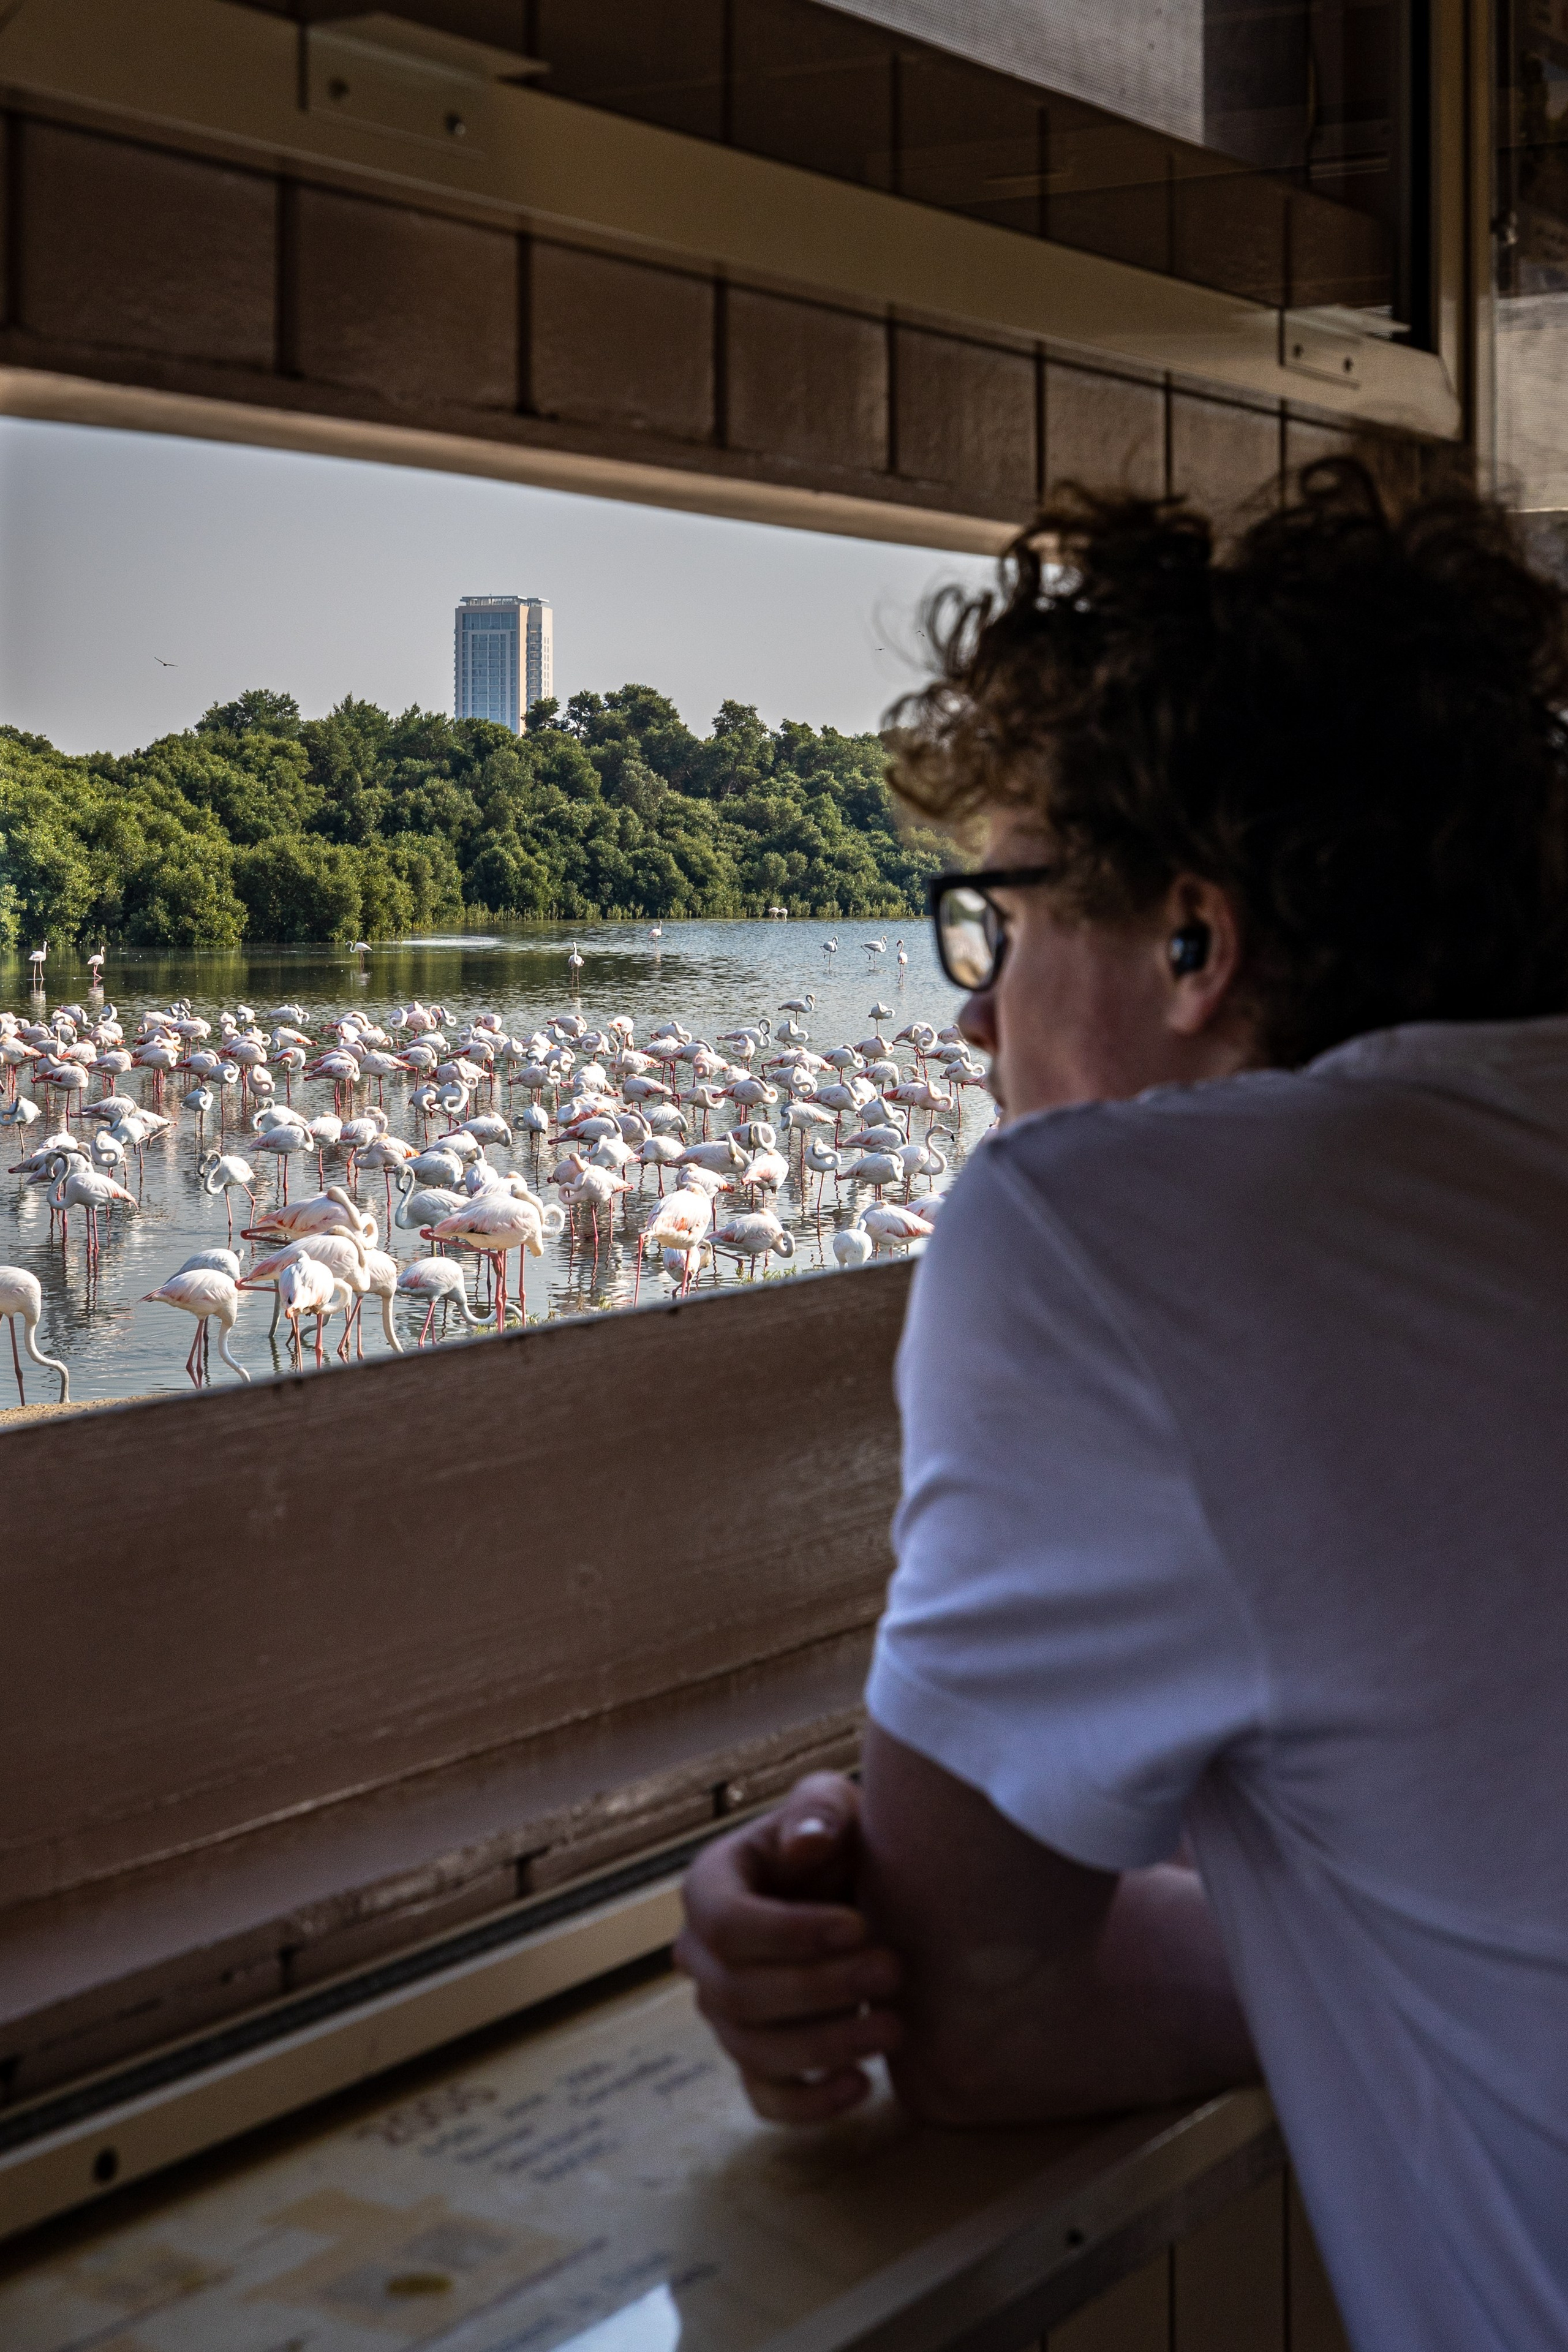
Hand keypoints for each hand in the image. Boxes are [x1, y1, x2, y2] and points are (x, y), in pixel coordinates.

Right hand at [675, 1771, 903, 2123]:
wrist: (859, 1888)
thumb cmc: (839, 1840)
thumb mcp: (832, 1804)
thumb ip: (819, 1809)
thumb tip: (805, 1845)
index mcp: (709, 1887)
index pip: (725, 1923)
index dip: (789, 1933)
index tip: (858, 1925)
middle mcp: (701, 1956)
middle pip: (737, 1993)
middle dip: (819, 1989)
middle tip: (893, 1971)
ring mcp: (725, 2014)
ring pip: (752, 2050)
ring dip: (826, 2045)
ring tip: (895, 2027)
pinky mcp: (758, 2058)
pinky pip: (766, 2098)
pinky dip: (810, 2105)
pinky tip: (863, 2085)